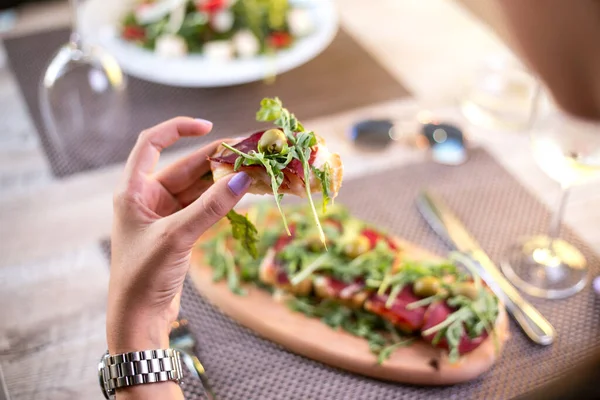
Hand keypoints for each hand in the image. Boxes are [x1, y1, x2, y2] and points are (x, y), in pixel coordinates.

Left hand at [107, 117, 251, 354]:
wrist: (138, 317)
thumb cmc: (144, 276)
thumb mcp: (177, 237)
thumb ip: (210, 207)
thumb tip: (242, 178)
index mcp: (133, 190)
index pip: (151, 143)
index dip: (178, 129)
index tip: (209, 126)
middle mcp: (147, 197)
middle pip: (185, 167)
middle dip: (216, 160)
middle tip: (249, 154)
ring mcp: (164, 215)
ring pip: (198, 188)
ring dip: (222, 182)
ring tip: (252, 173)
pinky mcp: (178, 231)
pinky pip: (202, 207)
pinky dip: (221, 202)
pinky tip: (241, 196)